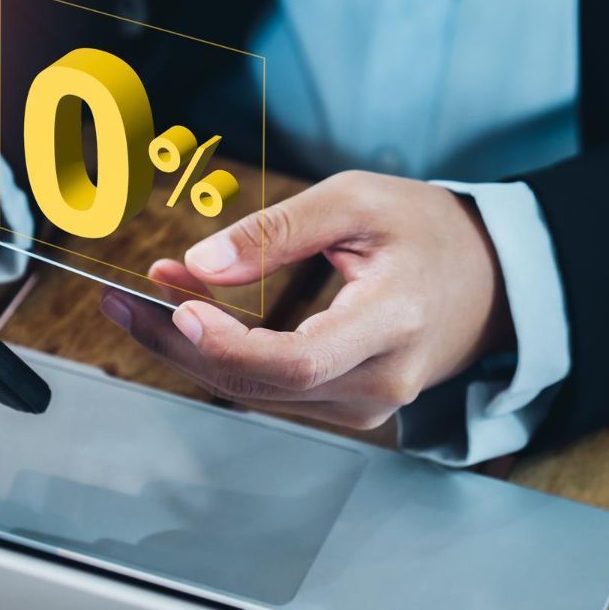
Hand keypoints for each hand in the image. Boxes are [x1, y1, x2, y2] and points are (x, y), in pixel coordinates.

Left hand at [100, 171, 512, 429]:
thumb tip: (202, 263)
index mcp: (394, 323)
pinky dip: (221, 355)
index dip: (227, 343)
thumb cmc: (427, 232)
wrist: (488, 280)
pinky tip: (185, 319)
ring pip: (256, 392)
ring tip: (139, 302)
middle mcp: (379, 381)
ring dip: (189, 350)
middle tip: (120, 302)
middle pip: (261, 383)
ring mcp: (364, 406)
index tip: (176, 307)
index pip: (298, 360)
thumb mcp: (358, 202)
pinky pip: (271, 389)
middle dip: (179, 345)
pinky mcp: (346, 408)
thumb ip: (279, 230)